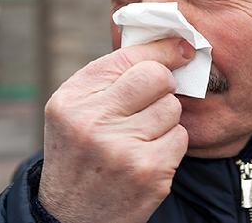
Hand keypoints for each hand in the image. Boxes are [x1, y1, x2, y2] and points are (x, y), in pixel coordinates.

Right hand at [38, 38, 194, 222]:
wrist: (70, 217)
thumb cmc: (79, 153)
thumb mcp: (76, 111)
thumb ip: (112, 78)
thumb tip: (174, 47)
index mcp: (71, 100)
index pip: (128, 58)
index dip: (161, 50)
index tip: (181, 48)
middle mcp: (93, 122)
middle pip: (157, 77)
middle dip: (162, 86)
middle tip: (149, 103)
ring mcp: (122, 148)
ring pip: (172, 108)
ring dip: (164, 121)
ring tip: (138, 138)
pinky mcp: (149, 171)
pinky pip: (180, 138)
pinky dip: (170, 145)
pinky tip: (147, 157)